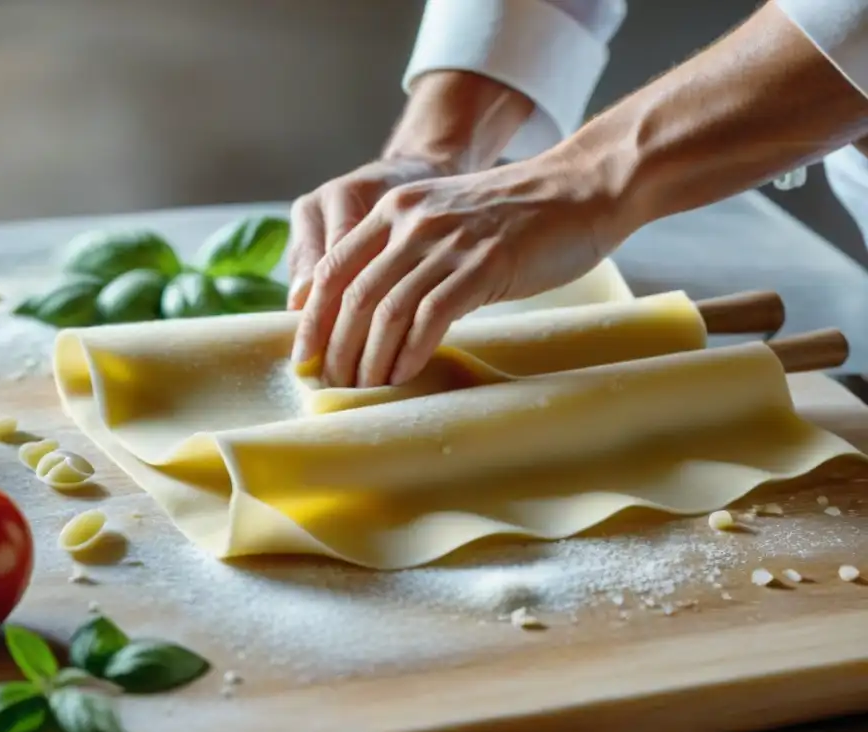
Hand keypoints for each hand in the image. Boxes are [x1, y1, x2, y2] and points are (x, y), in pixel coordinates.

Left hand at [290, 155, 617, 387]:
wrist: (580, 188)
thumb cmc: (514, 215)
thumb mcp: (444, 219)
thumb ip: (406, 252)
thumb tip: (372, 312)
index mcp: (394, 208)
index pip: (332, 269)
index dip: (312, 319)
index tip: (305, 357)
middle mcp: (411, 221)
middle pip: (354, 295)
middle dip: (337, 349)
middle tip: (333, 385)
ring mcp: (447, 242)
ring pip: (387, 310)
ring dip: (370, 359)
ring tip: (364, 389)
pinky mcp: (483, 265)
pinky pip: (431, 317)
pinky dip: (411, 352)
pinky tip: (403, 375)